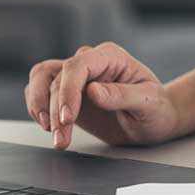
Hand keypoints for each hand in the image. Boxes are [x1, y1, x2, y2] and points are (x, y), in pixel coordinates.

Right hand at [24, 42, 180, 149]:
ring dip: (40, 108)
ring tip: (54, 135)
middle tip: (61, 138)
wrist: (153, 122)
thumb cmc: (156, 109)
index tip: (67, 118)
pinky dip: (38, 109)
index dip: (68, 91)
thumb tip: (93, 91)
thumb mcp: (149, 103)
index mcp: (111, 57)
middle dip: (55, 110)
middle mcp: (91, 62)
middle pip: (56, 76)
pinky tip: (50, 128)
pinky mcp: (67, 93)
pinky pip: (40, 92)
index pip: (78, 66)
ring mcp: (77, 77)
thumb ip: (122, 95)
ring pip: (41, 79)